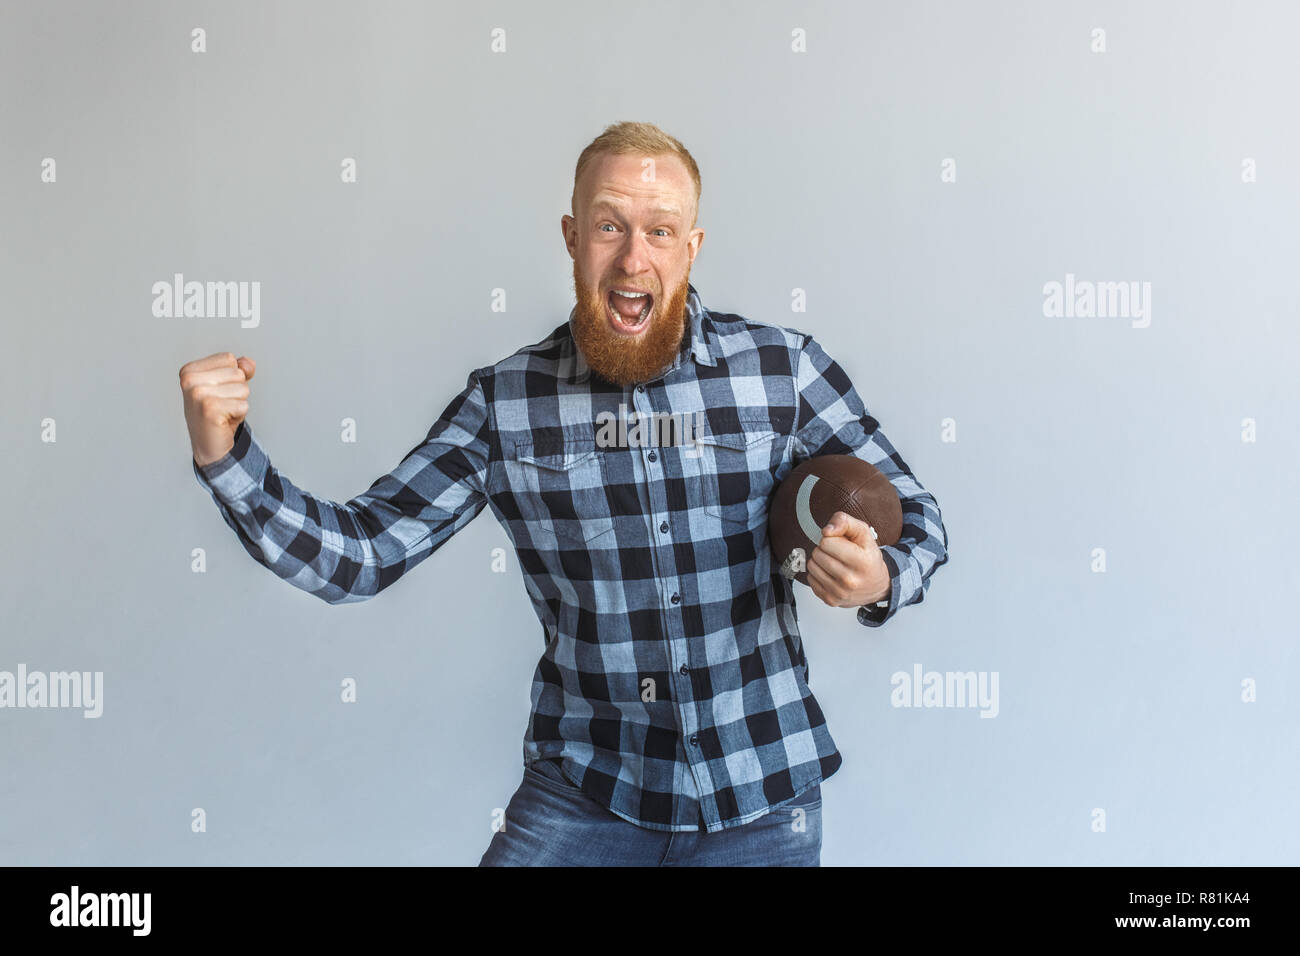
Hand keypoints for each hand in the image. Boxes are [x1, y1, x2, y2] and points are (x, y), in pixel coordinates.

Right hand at [179, 351, 255, 466]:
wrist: (207, 444)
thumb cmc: (216, 412)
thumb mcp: (227, 385)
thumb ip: (239, 369)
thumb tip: (248, 363)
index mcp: (190, 370)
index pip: (229, 359)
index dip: (232, 377)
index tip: (218, 392)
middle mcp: (190, 381)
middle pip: (238, 373)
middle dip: (237, 391)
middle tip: (222, 405)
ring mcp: (198, 395)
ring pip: (243, 389)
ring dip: (238, 403)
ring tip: (223, 412)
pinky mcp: (210, 410)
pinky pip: (243, 405)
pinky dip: (239, 415)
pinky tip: (224, 421)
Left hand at [806, 511, 890, 607]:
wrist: (877, 585)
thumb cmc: (868, 557)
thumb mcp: (863, 533)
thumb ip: (845, 522)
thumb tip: (827, 530)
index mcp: (861, 561)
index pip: (826, 541)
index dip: (831, 538)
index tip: (840, 543)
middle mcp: (850, 580)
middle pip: (817, 553)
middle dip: (825, 549)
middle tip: (837, 553)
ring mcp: (839, 592)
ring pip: (812, 566)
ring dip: (819, 561)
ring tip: (833, 562)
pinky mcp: (830, 600)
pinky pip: (810, 579)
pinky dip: (818, 574)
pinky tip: (830, 573)